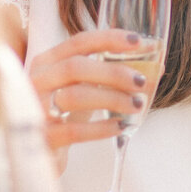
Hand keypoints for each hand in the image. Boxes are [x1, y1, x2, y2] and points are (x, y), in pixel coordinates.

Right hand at [29, 29, 150, 151]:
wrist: (36, 152)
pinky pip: (73, 130)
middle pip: (75, 67)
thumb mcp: (82, 89)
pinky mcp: (42, 137)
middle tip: (141, 81)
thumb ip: (109, 76)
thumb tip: (155, 67)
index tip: (139, 42)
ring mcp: (35, 108)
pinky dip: (100, 128)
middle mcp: (37, 80)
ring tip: (136, 104)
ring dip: (111, 98)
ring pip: (74, 96)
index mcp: (47, 62)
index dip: (110, 39)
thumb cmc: (63, 113)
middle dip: (113, 72)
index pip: (79, 42)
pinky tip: (120, 127)